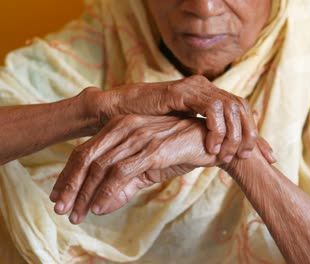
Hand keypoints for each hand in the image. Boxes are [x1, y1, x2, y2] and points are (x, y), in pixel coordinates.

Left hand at [49, 115, 275, 224]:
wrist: (215, 145)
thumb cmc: (182, 152)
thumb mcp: (148, 169)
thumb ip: (125, 185)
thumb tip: (100, 206)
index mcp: (122, 126)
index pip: (85, 151)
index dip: (68, 176)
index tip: (59, 197)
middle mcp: (127, 127)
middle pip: (86, 157)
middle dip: (70, 186)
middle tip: (61, 210)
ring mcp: (140, 136)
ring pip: (101, 166)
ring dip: (85, 193)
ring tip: (77, 215)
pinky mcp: (154, 148)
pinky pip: (122, 172)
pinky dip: (107, 191)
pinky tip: (99, 207)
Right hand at [89, 75, 257, 162]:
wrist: (120, 113)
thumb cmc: (150, 126)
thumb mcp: (185, 133)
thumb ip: (205, 136)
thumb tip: (227, 154)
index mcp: (210, 97)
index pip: (243, 111)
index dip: (257, 133)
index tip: (268, 157)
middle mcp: (207, 88)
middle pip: (242, 107)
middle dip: (249, 134)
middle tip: (245, 156)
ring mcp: (195, 87)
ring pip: (230, 107)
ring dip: (232, 133)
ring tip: (225, 154)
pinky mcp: (183, 91)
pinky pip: (211, 107)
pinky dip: (216, 128)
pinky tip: (212, 145)